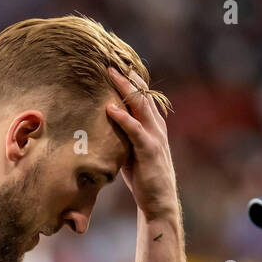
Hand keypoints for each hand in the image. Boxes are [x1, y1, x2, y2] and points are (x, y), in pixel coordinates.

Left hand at [105, 67, 178, 221]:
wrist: (158, 202)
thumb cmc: (142, 177)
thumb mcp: (130, 150)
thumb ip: (122, 134)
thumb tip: (102, 123)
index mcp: (153, 124)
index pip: (142, 95)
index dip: (129, 78)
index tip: (115, 62)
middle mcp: (156, 125)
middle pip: (141, 93)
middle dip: (126, 75)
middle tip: (110, 58)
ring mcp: (155, 136)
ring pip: (140, 106)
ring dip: (125, 88)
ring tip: (110, 73)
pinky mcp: (149, 150)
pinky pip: (135, 130)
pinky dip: (122, 118)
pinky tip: (110, 108)